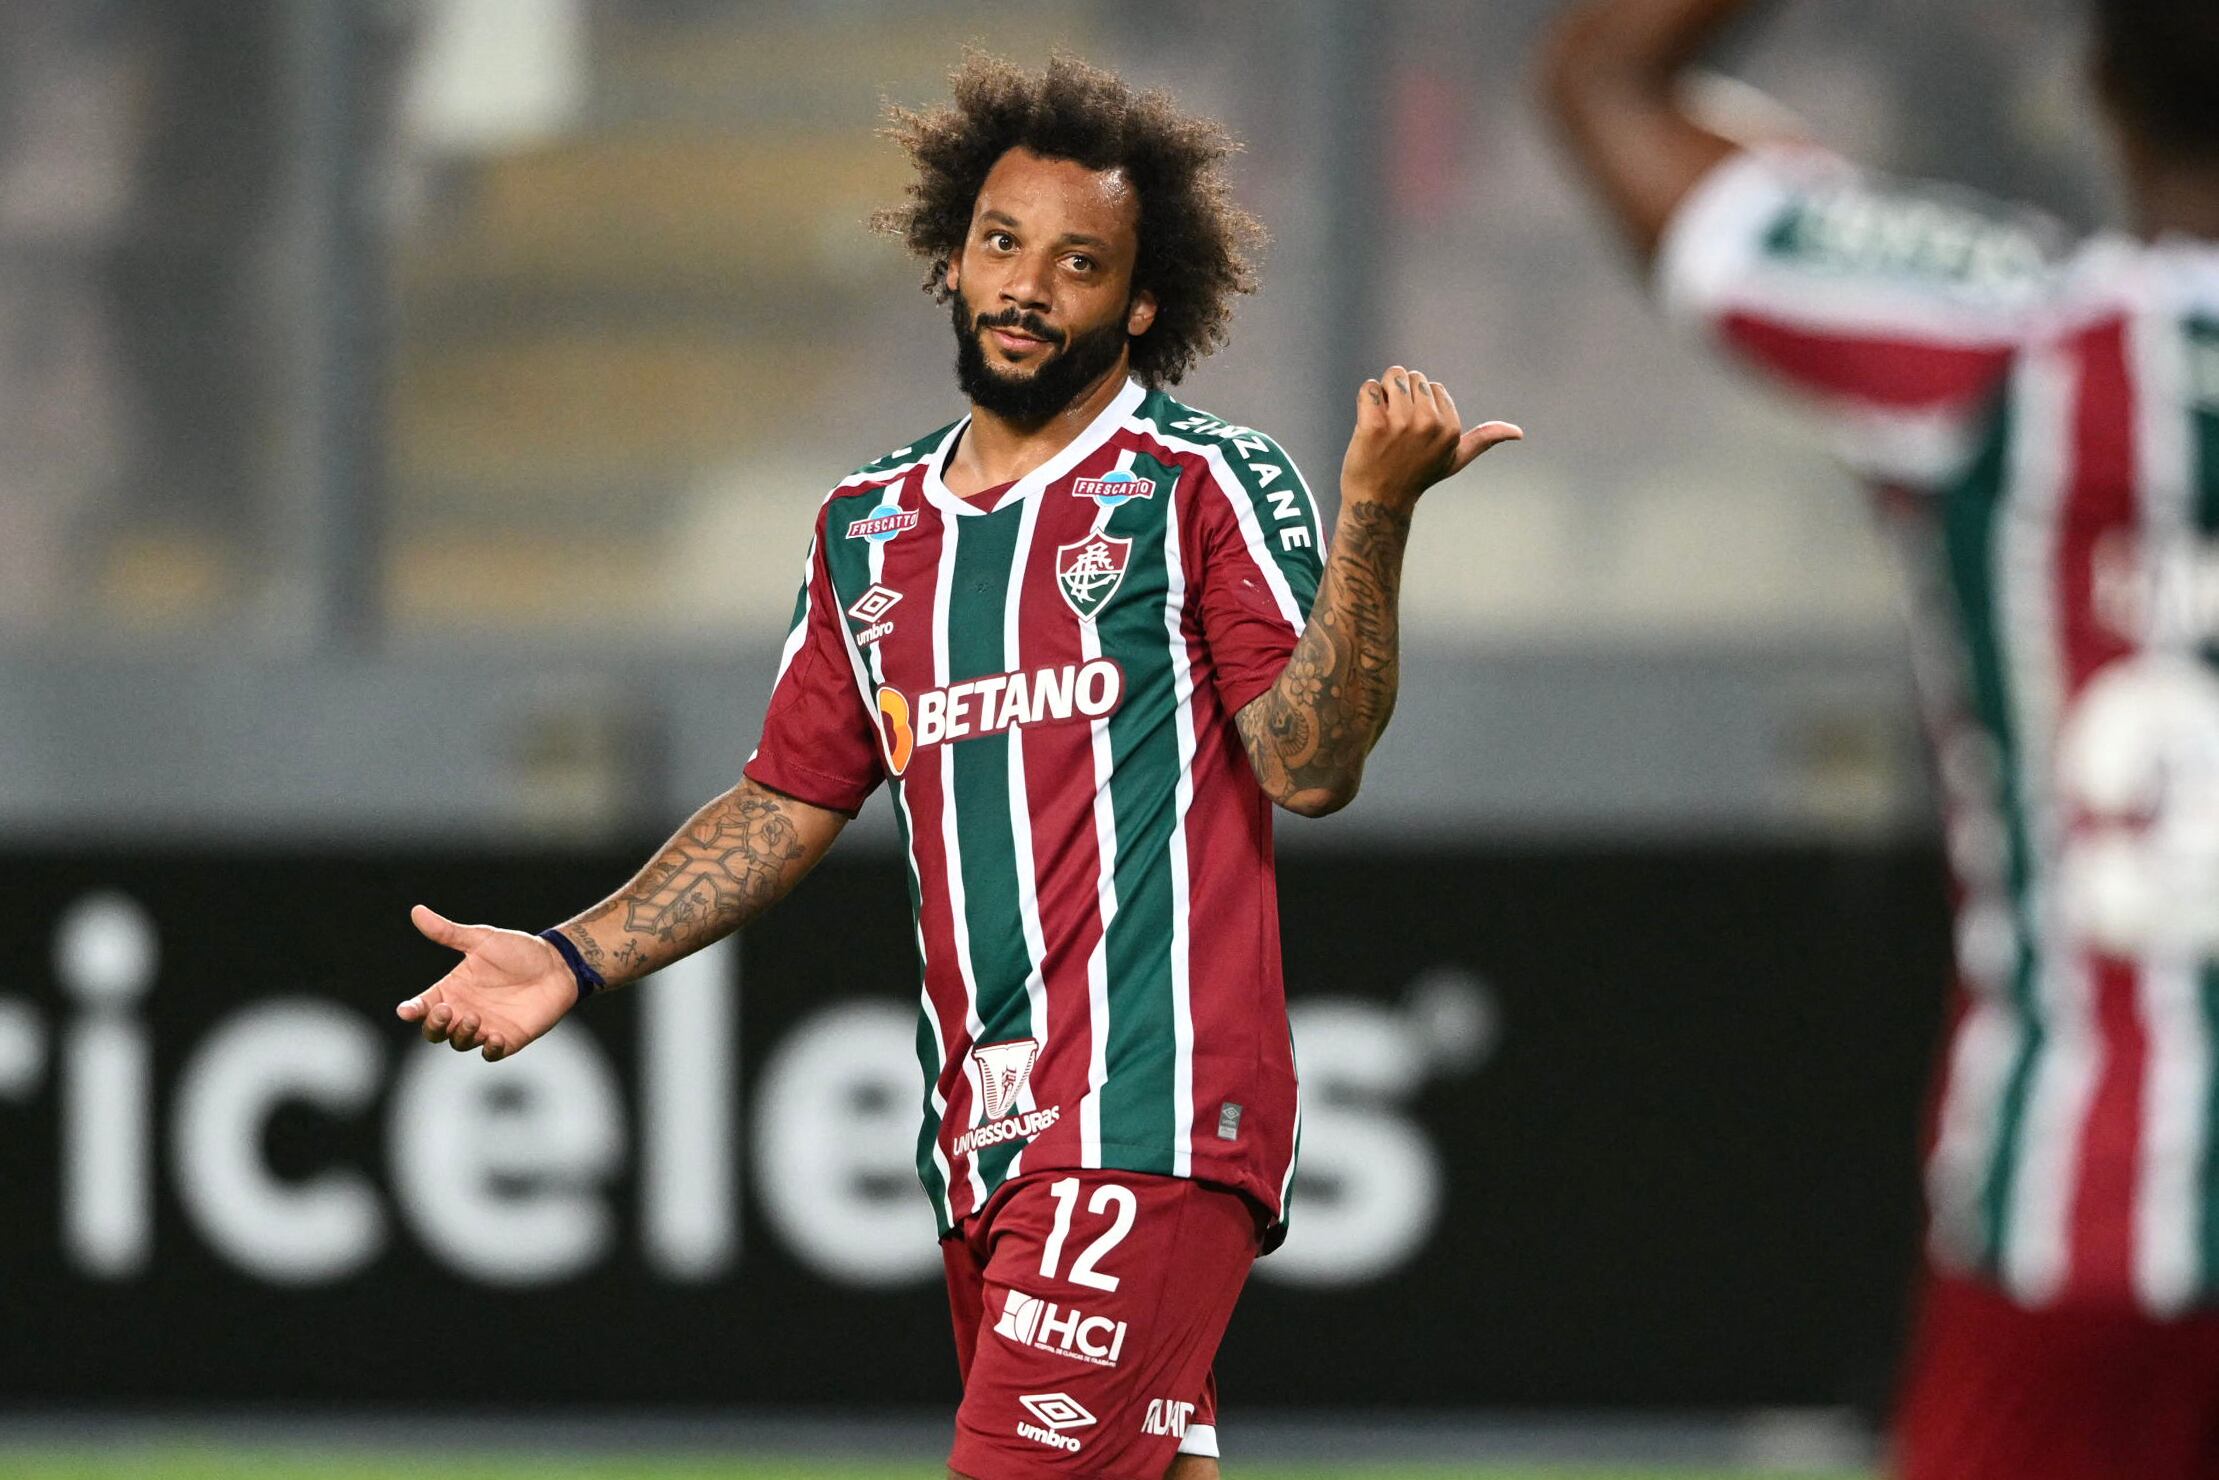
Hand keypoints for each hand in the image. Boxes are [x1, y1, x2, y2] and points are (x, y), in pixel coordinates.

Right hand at [395, 904, 577, 1060]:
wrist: (557, 964)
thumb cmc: (518, 951)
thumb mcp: (482, 939)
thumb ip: (449, 932)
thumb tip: (417, 911)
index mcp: (452, 989)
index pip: (423, 1005)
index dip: (412, 1010)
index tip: (406, 1010)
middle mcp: (464, 1011)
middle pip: (435, 1030)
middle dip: (434, 1025)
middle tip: (446, 1011)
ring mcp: (485, 1027)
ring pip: (460, 1042)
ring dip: (462, 1034)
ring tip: (474, 1017)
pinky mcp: (507, 1039)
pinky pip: (491, 1053)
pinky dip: (489, 1050)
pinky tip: (494, 1038)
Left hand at [1339, 366, 1521, 511]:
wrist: (1378, 500)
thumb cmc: (1416, 476)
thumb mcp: (1454, 460)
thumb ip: (1483, 440)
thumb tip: (1519, 433)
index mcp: (1451, 428)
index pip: (1432, 386)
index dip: (1419, 404)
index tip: (1415, 432)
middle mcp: (1429, 423)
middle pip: (1413, 376)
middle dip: (1402, 394)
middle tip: (1396, 429)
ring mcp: (1401, 423)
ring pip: (1393, 376)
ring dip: (1384, 395)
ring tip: (1383, 424)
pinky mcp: (1374, 424)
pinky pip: (1370, 387)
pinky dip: (1365, 399)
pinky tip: (1367, 422)